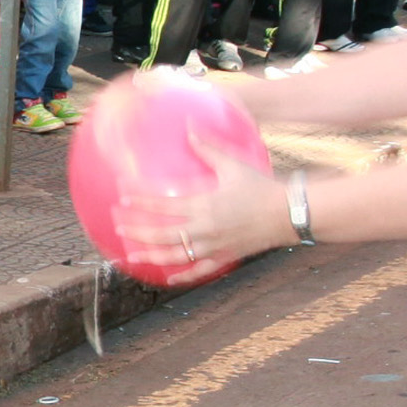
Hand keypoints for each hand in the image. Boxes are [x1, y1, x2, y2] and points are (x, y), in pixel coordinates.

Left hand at [99, 76, 288, 283]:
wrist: (289, 214)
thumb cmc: (262, 186)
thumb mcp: (234, 164)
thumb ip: (208, 148)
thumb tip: (189, 127)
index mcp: (204, 205)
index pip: (164, 205)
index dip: (141, 200)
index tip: (122, 196)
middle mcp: (205, 229)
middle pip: (163, 234)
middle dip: (137, 231)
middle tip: (117, 226)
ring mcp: (214, 247)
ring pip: (177, 256)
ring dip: (152, 257)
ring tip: (131, 257)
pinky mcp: (225, 257)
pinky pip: (201, 270)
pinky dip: (184, 276)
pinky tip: (170, 279)